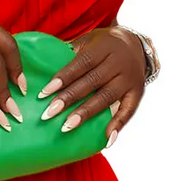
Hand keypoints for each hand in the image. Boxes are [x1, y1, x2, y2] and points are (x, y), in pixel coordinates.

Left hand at [36, 23, 145, 144]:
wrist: (136, 44)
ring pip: (106, 98)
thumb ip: (70, 51)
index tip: (44, 94)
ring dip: (85, 114)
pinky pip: (128, 111)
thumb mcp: (88, 40)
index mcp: (104, 47)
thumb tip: (42, 63)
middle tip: (48, 114)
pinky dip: (118, 126)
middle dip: (68, 99)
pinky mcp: (138, 92)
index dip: (63, 78)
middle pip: (91, 82)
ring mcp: (130, 79)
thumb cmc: (103, 45)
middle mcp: (119, 62)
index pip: (81, 63)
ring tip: (66, 127)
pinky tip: (106, 140)